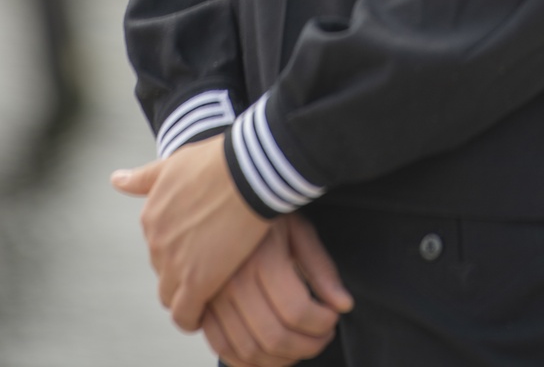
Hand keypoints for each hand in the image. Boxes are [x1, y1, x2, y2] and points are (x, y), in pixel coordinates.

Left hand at [111, 134, 269, 330]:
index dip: (179, 247)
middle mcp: (156, 242)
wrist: (250, 171)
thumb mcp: (175, 163)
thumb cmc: (219, 160)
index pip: (158, 245)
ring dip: (185, 295)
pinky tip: (205, 314)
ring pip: (171, 294)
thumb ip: (143, 178)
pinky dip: (192, 318)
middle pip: (164, 269)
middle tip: (210, 262)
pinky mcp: (197, 282)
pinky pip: (185, 314)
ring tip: (210, 289)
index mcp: (151, 216)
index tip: (199, 244)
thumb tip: (115, 180)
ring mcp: (175, 264)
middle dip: (182, 269)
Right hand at [202, 214, 353, 366]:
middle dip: (307, 346)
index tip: (332, 320)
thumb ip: (321, 269)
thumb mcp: (299, 229)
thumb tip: (343, 305)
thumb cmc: (263, 211)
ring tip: (299, 344)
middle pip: (274, 337)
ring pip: (248, 351)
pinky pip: (221, 347)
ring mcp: (212, 296)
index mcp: (262, 258)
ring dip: (280, 359)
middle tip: (321, 337)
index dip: (322, 324)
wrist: (224, 194)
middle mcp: (233, 280)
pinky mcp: (200, 305)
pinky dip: (246, 360)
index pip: (297, 311)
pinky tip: (267, 351)